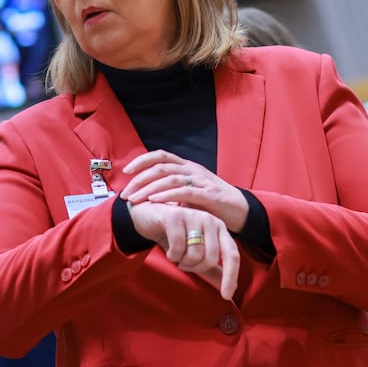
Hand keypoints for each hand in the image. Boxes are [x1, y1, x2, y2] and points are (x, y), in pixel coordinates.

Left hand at [120, 150, 248, 232]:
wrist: (241, 211)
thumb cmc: (212, 203)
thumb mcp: (189, 192)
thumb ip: (172, 190)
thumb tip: (148, 194)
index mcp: (186, 166)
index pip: (160, 155)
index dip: (142, 160)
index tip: (126, 171)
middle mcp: (192, 169)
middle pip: (160, 167)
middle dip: (139, 179)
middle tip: (126, 193)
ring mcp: (200, 180)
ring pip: (169, 178)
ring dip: (148, 188)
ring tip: (135, 198)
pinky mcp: (208, 194)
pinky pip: (183, 192)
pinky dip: (166, 195)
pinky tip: (153, 201)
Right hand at [127, 201, 239, 300]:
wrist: (145, 217)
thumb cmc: (171, 234)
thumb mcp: (193, 253)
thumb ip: (212, 269)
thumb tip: (231, 289)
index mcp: (219, 228)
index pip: (232, 255)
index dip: (231, 277)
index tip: (226, 296)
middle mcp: (209, 219)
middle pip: (210, 258)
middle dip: (194, 267)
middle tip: (183, 262)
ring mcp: (193, 216)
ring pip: (194, 254)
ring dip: (182, 261)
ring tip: (175, 253)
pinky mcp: (175, 217)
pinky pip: (178, 247)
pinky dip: (172, 254)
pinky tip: (168, 249)